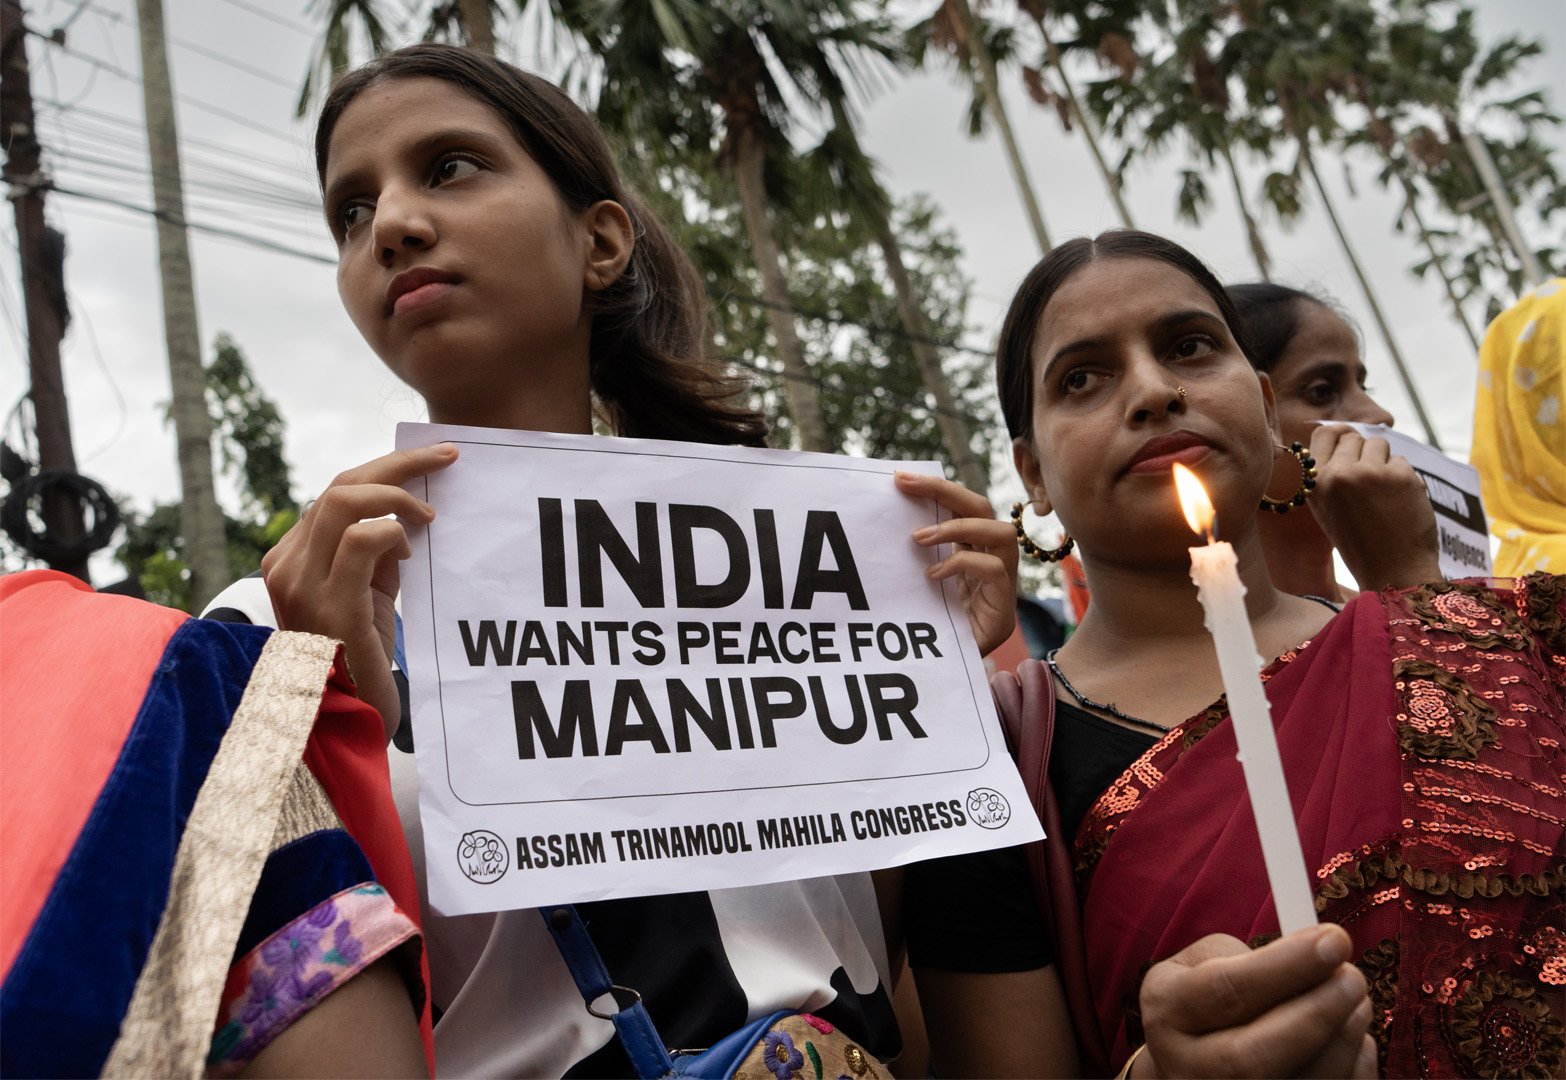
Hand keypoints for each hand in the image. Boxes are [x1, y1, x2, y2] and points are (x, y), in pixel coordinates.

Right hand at [262, 443, 458, 739]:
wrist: (348, 716)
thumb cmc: (361, 654)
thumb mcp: (367, 591)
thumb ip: (377, 550)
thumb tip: (406, 508)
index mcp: (290, 558)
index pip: (335, 493)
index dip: (385, 470)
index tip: (431, 461)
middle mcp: (286, 565)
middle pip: (339, 486)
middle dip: (398, 464)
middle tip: (445, 457)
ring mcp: (301, 584)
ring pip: (342, 500)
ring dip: (398, 495)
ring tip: (429, 515)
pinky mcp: (328, 604)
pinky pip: (360, 540)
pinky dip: (393, 532)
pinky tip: (411, 550)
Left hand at [894, 471, 1017, 655]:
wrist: (949, 676)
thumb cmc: (931, 631)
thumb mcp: (917, 586)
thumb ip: (913, 558)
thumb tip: (882, 524)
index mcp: (971, 551)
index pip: (963, 505)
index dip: (935, 488)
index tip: (897, 478)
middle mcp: (991, 560)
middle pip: (983, 507)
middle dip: (946, 491)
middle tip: (906, 487)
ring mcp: (1003, 583)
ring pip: (1002, 533)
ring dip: (958, 528)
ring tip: (919, 538)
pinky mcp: (1004, 609)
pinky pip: (994, 570)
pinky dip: (963, 564)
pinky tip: (933, 575)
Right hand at [1135, 924, 1375, 1078]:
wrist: (1187, 1060)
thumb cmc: (1204, 1001)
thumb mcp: (1202, 963)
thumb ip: (1253, 959)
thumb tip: (1320, 959)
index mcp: (1167, 1012)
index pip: (1226, 991)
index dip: (1286, 966)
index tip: (1334, 940)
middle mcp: (1187, 1068)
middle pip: (1254, 1057)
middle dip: (1316, 1015)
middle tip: (1352, 978)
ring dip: (1341, 1043)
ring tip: (1357, 1002)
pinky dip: (1351, 1072)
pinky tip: (1354, 1040)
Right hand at [1306, 425, 1441, 591]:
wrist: (1392, 571)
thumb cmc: (1361, 543)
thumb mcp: (1329, 509)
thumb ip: (1331, 474)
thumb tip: (1346, 436)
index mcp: (1315, 484)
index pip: (1323, 434)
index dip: (1339, 433)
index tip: (1350, 438)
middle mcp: (1338, 475)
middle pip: (1354, 437)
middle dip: (1365, 452)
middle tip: (1371, 481)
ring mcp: (1369, 473)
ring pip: (1380, 444)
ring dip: (1385, 462)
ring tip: (1384, 493)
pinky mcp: (1399, 475)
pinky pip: (1401, 461)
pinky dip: (1404, 478)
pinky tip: (1400, 503)